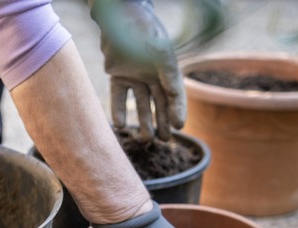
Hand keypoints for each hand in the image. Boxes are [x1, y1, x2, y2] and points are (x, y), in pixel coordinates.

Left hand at [92, 0, 185, 140]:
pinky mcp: (118, 75)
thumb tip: (175, 99)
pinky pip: (119, 97)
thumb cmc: (143, 31)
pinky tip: (121, 126)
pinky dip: (119, 111)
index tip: (179, 128)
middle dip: (163, 122)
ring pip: (141, 103)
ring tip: (146, 139)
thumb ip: (168, 76)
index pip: (175, 95)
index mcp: (167, 68)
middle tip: (164, 141)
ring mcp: (135, 75)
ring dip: (143, 121)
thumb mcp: (160, 52)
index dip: (178, 111)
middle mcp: (152, 74)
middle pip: (160, 103)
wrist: (119, 17)